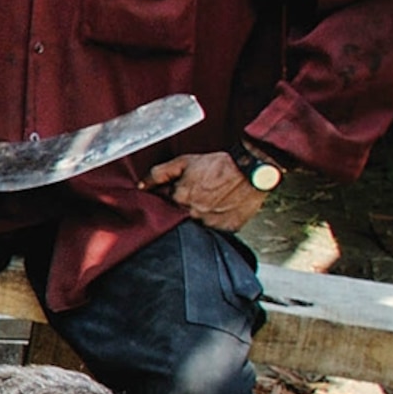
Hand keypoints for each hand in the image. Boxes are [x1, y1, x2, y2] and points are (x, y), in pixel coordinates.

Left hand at [147, 150, 265, 233]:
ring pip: (194, 227)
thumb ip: (159, 174)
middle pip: (177, 218)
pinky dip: (213, 224)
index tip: (172, 197)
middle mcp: (192, 214)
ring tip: (208, 206)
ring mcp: (209, 224)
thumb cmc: (220, 165)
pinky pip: (214, 232)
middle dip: (180, 211)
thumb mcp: (185, 162)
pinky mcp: (225, 230)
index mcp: (179, 198)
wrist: (252, 170)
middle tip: (194, 200)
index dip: (165, 201)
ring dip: (196, 219)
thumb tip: (141, 186)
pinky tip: (218, 213)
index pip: (161, 206)